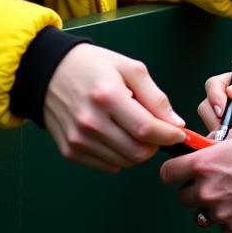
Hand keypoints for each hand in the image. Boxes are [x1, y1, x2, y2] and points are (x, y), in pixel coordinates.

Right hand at [43, 44, 184, 171]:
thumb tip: (175, 123)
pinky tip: (117, 134)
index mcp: (108, 97)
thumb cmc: (96, 67)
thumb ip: (155, 97)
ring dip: (138, 150)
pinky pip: (107, 165)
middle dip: (155, 144)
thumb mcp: (131, 69)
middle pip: (137, 151)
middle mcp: (90, 122)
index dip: (168, 135)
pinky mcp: (70, 151)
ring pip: (125, 161)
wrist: (52, 73)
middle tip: (156, 129)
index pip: (145, 129)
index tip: (179, 133)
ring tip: (132, 127)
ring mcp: (78, 140)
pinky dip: (120, 155)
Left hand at [160, 123, 231, 232]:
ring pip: (202, 215)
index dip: (175, 170)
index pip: (168, 173)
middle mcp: (207, 189)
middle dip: (195, 188)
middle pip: (183, 196)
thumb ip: (223, 141)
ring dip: (213, 205)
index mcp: (205, 163)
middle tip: (214, 180)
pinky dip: (231, 221)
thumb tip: (212, 144)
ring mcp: (220, 212)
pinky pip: (224, 229)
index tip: (181, 169)